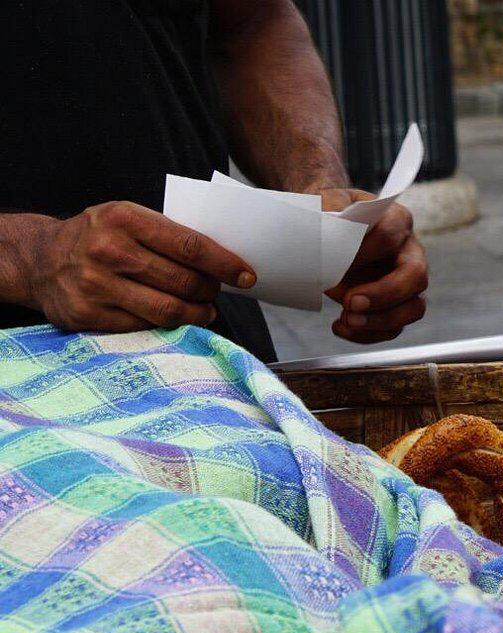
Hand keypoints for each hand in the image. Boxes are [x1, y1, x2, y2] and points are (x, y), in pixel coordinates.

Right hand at [19, 202, 255, 332]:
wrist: (40, 259)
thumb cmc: (99, 237)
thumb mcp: (126, 219)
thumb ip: (167, 235)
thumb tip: (224, 260)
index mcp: (124, 218)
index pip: (190, 246)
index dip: (225, 264)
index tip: (247, 276)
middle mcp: (108, 250)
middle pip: (183, 282)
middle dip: (210, 291)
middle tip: (216, 292)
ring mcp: (95, 284)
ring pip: (168, 310)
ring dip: (196, 314)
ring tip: (204, 310)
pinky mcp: (87, 313)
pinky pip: (143, 326)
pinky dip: (167, 326)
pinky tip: (175, 319)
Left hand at [317, 188, 427, 343]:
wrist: (329, 229)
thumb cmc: (332, 214)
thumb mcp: (326, 201)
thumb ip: (329, 208)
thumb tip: (330, 227)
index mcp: (397, 220)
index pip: (390, 237)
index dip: (364, 253)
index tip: (335, 260)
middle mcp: (410, 252)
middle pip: (416, 277)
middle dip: (384, 294)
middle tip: (351, 302)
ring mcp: (407, 282)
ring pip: (414, 308)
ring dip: (381, 321)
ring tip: (348, 321)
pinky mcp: (396, 305)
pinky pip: (393, 327)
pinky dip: (368, 334)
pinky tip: (341, 327)